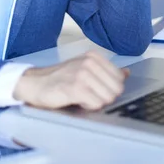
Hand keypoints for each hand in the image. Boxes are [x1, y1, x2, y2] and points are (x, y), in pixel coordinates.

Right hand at [13, 50, 129, 110]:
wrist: (36, 83)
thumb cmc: (62, 78)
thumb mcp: (85, 69)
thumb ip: (106, 71)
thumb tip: (126, 73)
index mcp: (94, 56)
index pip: (120, 79)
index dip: (110, 89)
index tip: (97, 89)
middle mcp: (89, 62)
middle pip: (116, 90)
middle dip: (105, 97)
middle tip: (89, 94)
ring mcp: (82, 74)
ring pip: (107, 98)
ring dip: (96, 102)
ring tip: (82, 96)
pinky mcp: (75, 88)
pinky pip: (95, 104)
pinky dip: (88, 106)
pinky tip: (77, 100)